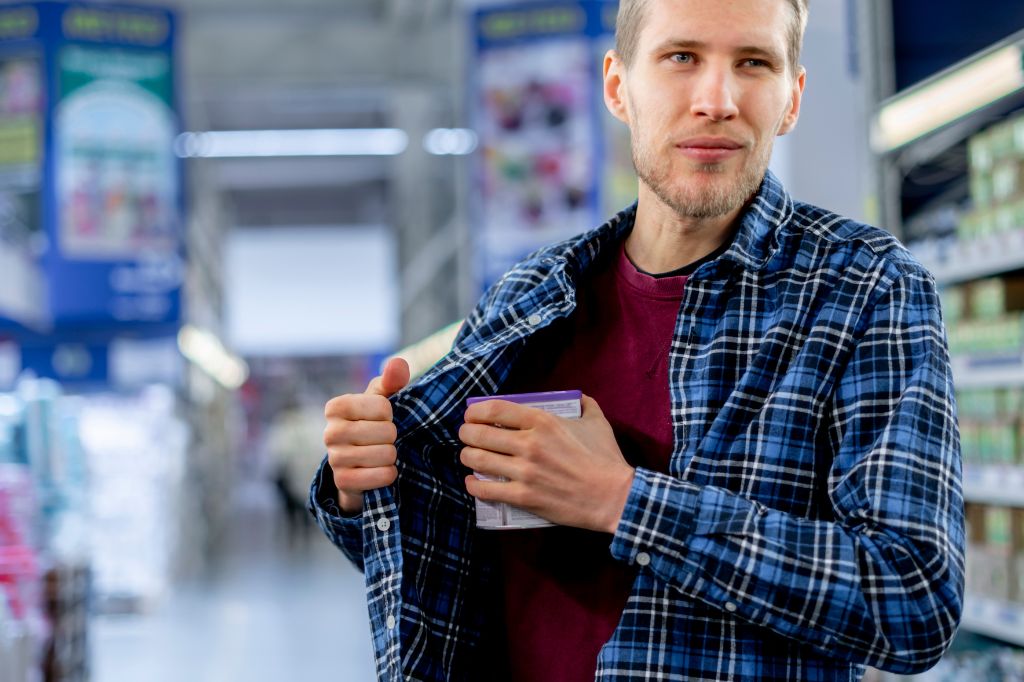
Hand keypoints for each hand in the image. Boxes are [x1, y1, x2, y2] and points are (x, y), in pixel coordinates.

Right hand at [323, 357, 409, 512]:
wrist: (360, 463)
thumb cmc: (373, 422)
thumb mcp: (382, 399)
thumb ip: (392, 379)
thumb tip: (398, 364)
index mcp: (336, 406)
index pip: (383, 406)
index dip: (390, 414)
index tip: (381, 418)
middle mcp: (329, 432)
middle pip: (386, 431)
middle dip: (393, 436)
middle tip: (383, 439)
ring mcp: (334, 459)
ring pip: (384, 455)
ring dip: (392, 456)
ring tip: (382, 454)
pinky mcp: (343, 482)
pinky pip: (380, 477)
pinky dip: (389, 474)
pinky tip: (383, 470)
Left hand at [458, 395, 634, 532]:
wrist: (615, 496)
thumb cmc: (606, 458)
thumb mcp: (597, 422)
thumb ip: (585, 405)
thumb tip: (578, 398)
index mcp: (543, 421)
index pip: (495, 409)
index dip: (475, 411)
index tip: (472, 415)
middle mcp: (529, 444)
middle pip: (479, 434)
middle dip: (466, 433)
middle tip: (467, 436)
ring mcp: (525, 472)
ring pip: (477, 459)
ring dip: (467, 456)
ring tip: (469, 456)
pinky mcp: (524, 497)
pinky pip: (486, 490)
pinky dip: (474, 485)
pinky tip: (473, 482)